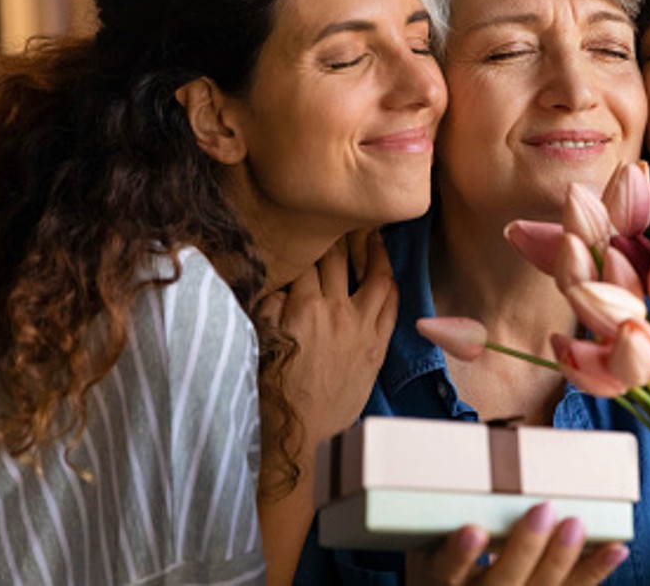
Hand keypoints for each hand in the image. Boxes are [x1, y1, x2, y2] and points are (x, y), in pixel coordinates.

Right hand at [256, 231, 398, 455]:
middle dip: (340, 234)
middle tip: (343, 218)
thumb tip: (279, 278)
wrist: (297, 430)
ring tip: (373, 237)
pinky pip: (392, 306)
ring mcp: (361, 328)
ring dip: (374, 252)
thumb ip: (269, 303)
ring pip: (376, 277)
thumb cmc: (272, 388)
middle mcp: (336, 310)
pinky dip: (391, 285)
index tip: (308, 225)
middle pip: (340, 259)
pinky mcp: (377, 347)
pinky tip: (387, 276)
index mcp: (303, 306)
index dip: (307, 240)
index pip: (307, 259)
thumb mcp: (258, 338)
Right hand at [405, 503, 629, 585]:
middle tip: (543, 509)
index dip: (460, 555)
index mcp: (444, 574)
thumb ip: (456, 493)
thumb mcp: (436, 525)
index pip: (447, 569)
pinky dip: (595, 569)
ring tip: (576, 523)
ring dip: (560, 558)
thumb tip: (479, 437)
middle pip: (500, 582)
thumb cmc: (450, 540)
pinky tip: (616, 548)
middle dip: (524, 548)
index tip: (473, 531)